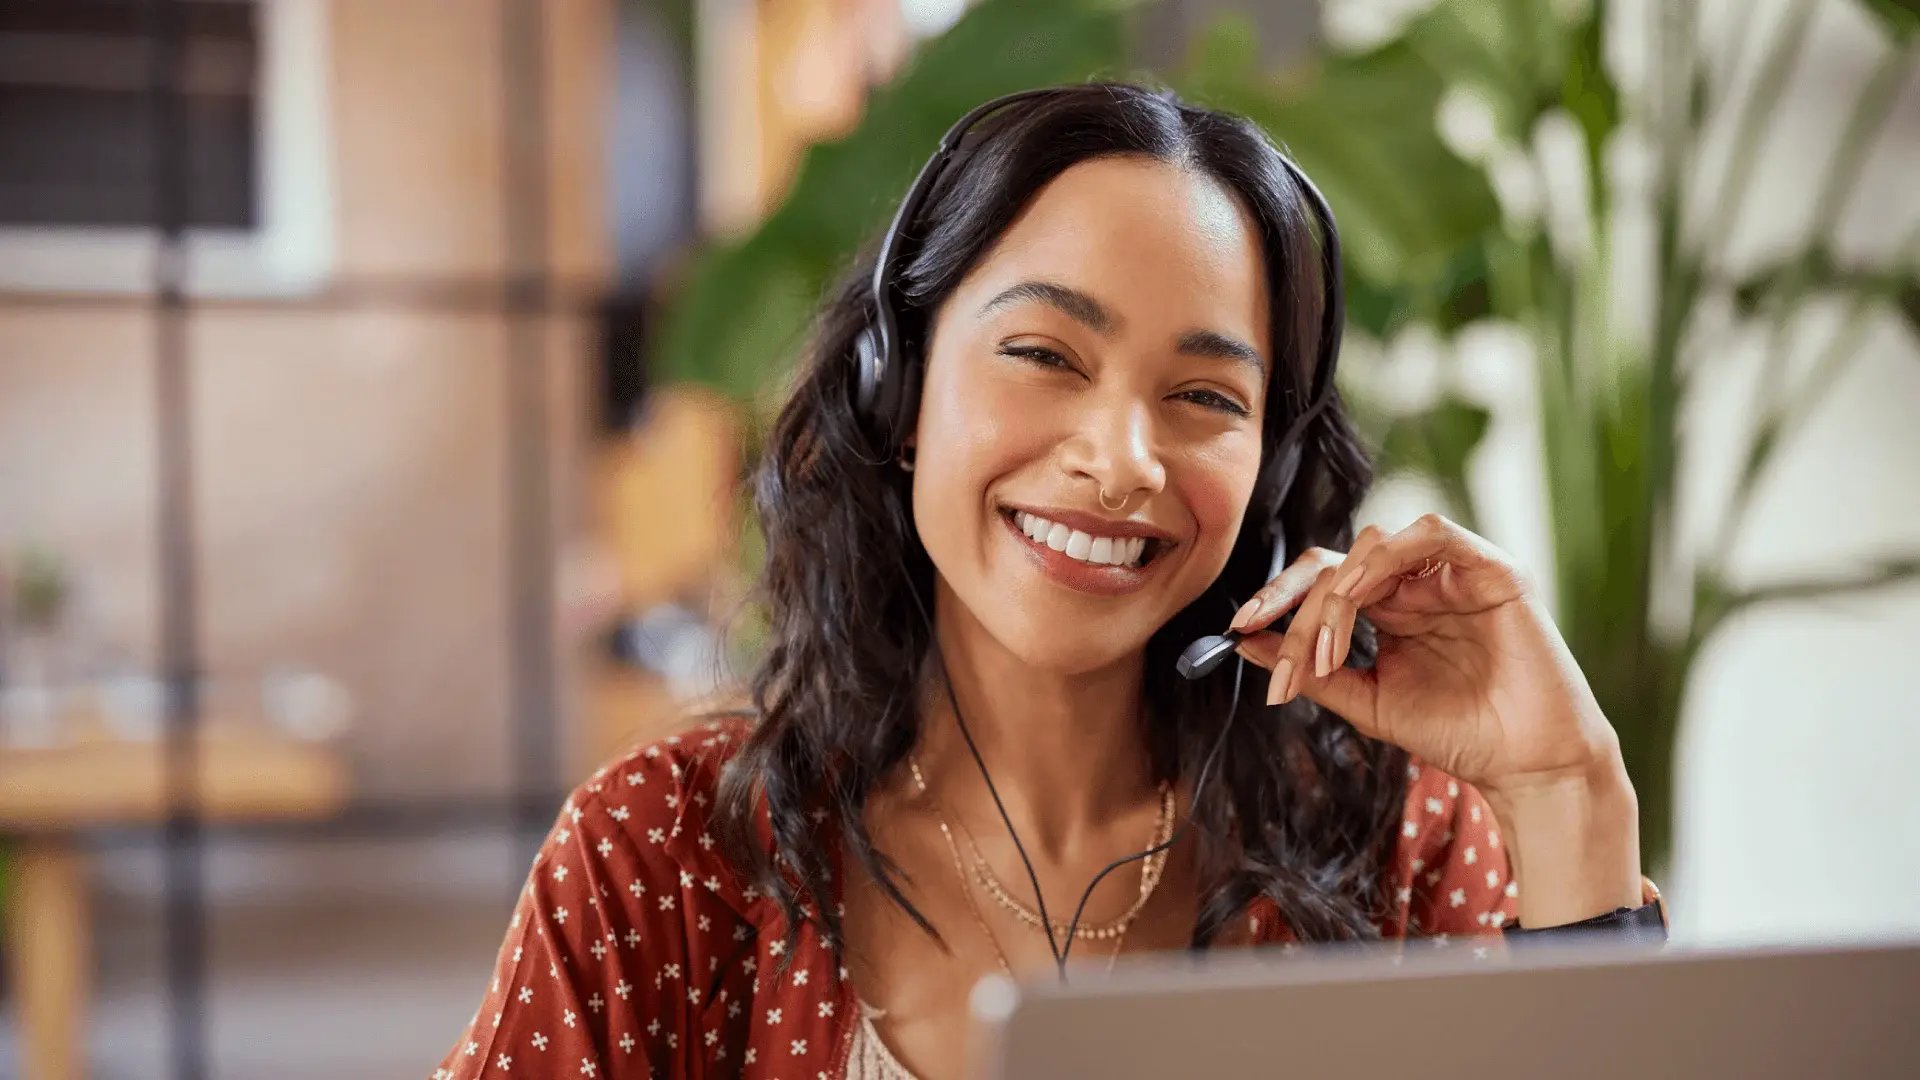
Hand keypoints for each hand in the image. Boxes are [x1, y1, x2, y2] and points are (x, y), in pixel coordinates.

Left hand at [1228, 513, 1620, 794]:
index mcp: (1388, 610)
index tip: (1236, 628)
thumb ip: (1313, 671)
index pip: (1322, 582)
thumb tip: (1245, 643)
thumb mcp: (1367, 701)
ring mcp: (1453, 571)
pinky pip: (1429, 533)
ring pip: (1372, 545)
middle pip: (1337, 561)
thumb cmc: (1457, 735)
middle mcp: (1416, 583)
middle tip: (1266, 643)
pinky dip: (1382, 562)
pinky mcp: (1490, 566)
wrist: (1525, 766)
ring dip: (1334, 595)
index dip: (1277, 599)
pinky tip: (1359, 605)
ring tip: (1324, 655)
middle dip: (1294, 603)